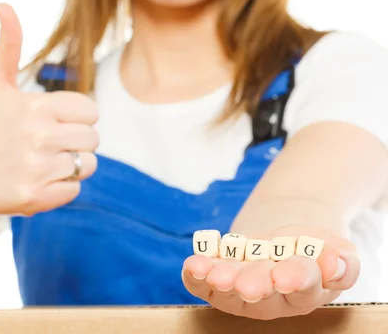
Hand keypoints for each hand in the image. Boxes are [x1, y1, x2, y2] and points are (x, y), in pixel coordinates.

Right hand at [0, 3, 98, 215]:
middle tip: (50, 143)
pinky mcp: (34, 198)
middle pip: (93, 139)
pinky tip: (37, 180)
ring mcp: (38, 168)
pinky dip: (60, 188)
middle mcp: (40, 136)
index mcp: (37, 107)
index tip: (57, 121)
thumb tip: (3, 3)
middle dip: (76, 141)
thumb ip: (9, 44)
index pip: (91, 111)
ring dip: (70, 165)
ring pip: (86, 165)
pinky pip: (73, 190)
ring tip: (44, 161)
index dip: (77, 117)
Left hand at [182, 225, 359, 319]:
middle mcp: (272, 296)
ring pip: (230, 292)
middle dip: (254, 285)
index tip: (285, 274)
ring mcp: (242, 289)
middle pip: (263, 295)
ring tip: (214, 274)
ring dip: (221, 281)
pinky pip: (204, 284)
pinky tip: (193, 264)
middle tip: (247, 284)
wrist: (285, 240)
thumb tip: (336, 264)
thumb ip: (343, 262)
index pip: (302, 288)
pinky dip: (197, 275)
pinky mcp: (220, 280)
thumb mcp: (337, 250)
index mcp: (306, 291)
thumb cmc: (315, 250)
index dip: (295, 280)